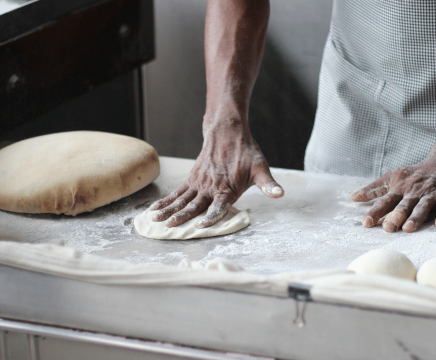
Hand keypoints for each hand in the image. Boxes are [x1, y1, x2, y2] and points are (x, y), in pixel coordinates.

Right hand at [149, 121, 283, 227]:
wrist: (227, 132)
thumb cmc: (246, 153)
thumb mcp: (261, 168)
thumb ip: (268, 185)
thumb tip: (280, 194)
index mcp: (227, 189)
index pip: (218, 206)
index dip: (210, 216)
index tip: (200, 226)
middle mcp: (211, 187)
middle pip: (194, 205)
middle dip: (181, 217)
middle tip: (169, 227)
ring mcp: (199, 183)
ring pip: (182, 200)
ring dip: (168, 210)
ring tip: (155, 220)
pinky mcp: (192, 179)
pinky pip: (177, 192)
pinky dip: (166, 201)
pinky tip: (155, 210)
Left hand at [350, 160, 435, 232]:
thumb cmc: (414, 175)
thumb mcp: (392, 177)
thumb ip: (374, 189)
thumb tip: (353, 197)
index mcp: (399, 188)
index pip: (385, 201)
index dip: (375, 212)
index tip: (366, 223)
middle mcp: (414, 192)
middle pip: (403, 205)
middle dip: (395, 216)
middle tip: (387, 228)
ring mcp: (431, 194)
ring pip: (422, 206)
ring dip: (415, 217)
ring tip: (408, 228)